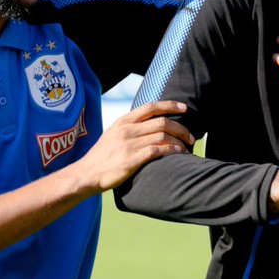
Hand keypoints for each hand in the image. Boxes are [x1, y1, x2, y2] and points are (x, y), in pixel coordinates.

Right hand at [75, 100, 193, 191]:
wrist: (87, 174)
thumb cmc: (102, 155)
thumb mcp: (113, 133)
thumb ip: (130, 126)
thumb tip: (150, 122)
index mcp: (124, 121)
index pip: (150, 107)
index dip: (170, 105)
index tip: (184, 108)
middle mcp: (127, 130)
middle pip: (162, 122)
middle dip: (181, 128)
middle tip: (191, 136)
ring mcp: (129, 145)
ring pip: (162, 136)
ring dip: (179, 141)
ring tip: (186, 148)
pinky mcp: (131, 160)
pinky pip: (156, 151)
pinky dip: (171, 150)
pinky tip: (178, 153)